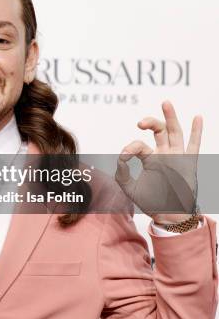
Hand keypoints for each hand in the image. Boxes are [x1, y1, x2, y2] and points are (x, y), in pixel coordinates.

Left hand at [114, 101, 202, 223]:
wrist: (169, 216)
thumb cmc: (152, 202)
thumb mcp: (130, 188)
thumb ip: (121, 174)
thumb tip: (121, 159)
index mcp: (150, 158)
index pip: (139, 145)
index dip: (129, 149)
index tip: (123, 156)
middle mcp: (164, 154)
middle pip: (159, 131)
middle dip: (151, 122)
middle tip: (140, 122)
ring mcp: (177, 157)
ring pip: (175, 132)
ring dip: (171, 117)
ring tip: (165, 102)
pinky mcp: (188, 164)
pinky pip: (194, 145)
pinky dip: (197, 131)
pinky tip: (197, 117)